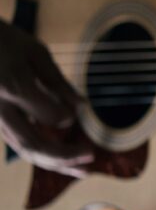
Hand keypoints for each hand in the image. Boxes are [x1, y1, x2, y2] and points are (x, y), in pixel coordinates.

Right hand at [0, 20, 91, 176]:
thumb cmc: (2, 39)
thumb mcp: (34, 51)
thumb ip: (57, 82)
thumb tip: (82, 107)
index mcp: (14, 87)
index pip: (50, 116)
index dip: (67, 118)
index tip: (78, 113)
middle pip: (33, 144)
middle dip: (64, 156)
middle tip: (91, 157)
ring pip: (23, 149)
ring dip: (54, 162)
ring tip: (82, 170)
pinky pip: (16, 143)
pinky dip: (40, 154)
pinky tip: (61, 159)